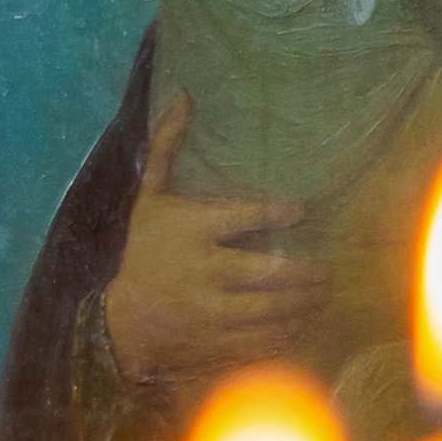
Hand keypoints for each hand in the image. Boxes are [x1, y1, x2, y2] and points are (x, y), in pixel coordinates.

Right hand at [99, 95, 318, 390]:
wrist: (115, 322)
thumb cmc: (138, 250)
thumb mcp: (148, 197)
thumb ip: (167, 148)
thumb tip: (183, 96)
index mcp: (191, 230)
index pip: (246, 217)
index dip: (281, 213)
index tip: (302, 212)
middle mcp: (204, 271)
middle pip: (272, 272)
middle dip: (308, 273)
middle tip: (327, 270)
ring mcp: (210, 312)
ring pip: (273, 311)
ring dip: (305, 304)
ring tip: (322, 296)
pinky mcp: (213, 344)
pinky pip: (261, 342)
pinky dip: (287, 334)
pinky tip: (300, 324)